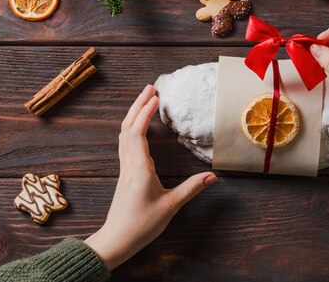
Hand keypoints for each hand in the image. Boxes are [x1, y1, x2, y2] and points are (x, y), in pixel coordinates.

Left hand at [85, 85, 216, 269]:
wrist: (116, 240)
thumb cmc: (140, 225)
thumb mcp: (170, 206)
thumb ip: (191, 189)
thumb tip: (213, 177)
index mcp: (139, 168)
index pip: (137, 133)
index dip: (144, 112)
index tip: (155, 96)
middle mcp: (129, 164)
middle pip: (127, 127)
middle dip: (137, 105)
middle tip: (150, 88)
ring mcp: (125, 169)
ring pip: (124, 134)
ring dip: (133, 114)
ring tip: (145, 100)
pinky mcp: (125, 174)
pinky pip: (125, 144)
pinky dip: (132, 128)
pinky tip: (139, 127)